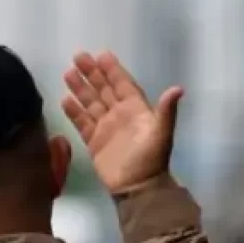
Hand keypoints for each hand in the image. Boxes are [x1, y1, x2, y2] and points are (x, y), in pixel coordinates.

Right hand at [61, 51, 182, 193]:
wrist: (138, 188)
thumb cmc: (151, 159)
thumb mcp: (162, 133)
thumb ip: (166, 110)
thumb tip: (178, 88)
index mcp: (137, 110)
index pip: (123, 84)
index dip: (113, 70)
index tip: (102, 55)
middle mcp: (120, 115)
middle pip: (104, 89)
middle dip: (92, 73)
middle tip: (78, 56)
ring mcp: (106, 128)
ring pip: (91, 103)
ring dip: (80, 89)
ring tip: (67, 73)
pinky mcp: (94, 142)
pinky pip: (82, 123)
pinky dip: (74, 112)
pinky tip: (65, 100)